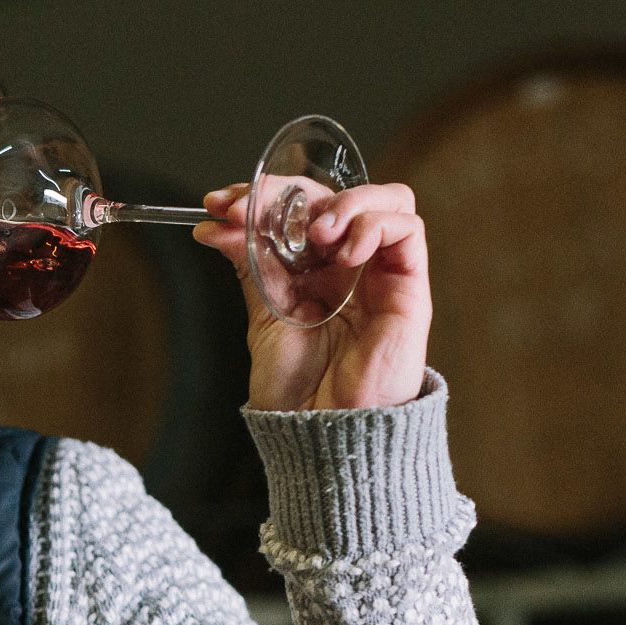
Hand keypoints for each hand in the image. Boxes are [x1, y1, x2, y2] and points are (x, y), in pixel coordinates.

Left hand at [193, 181, 431, 410]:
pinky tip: (343, 251)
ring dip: (343, 203)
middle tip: (247, 208)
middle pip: (335, 197)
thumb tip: (216, 226)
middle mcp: (349, 266)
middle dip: (289, 193)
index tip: (218, 204)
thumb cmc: (297, 387)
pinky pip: (407, 231)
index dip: (262, 197)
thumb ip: (252, 266)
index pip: (299, 210)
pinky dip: (373, 225)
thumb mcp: (263, 315)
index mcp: (314, 270)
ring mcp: (380, 275)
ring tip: (313, 233)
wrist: (321, 431)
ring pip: (385, 200)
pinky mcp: (409, 290)